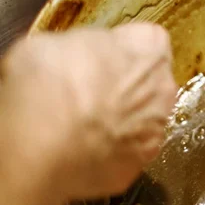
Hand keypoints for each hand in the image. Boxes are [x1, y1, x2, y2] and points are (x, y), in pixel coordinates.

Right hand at [0, 24, 176, 204]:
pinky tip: (80, 151)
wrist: (41, 150)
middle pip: (147, 80)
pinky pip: (125, 152)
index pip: (145, 38)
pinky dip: (107, 151)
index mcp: (149, 50)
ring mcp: (155, 131)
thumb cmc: (47, 86)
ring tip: (78, 125)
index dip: (118, 47)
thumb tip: (73, 55)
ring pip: (140, 118)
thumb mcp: (50, 43)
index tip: (94, 56)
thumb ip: (80, 45)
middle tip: (83, 91)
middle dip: (121, 84)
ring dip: (117, 119)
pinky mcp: (138, 166)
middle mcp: (163, 89)